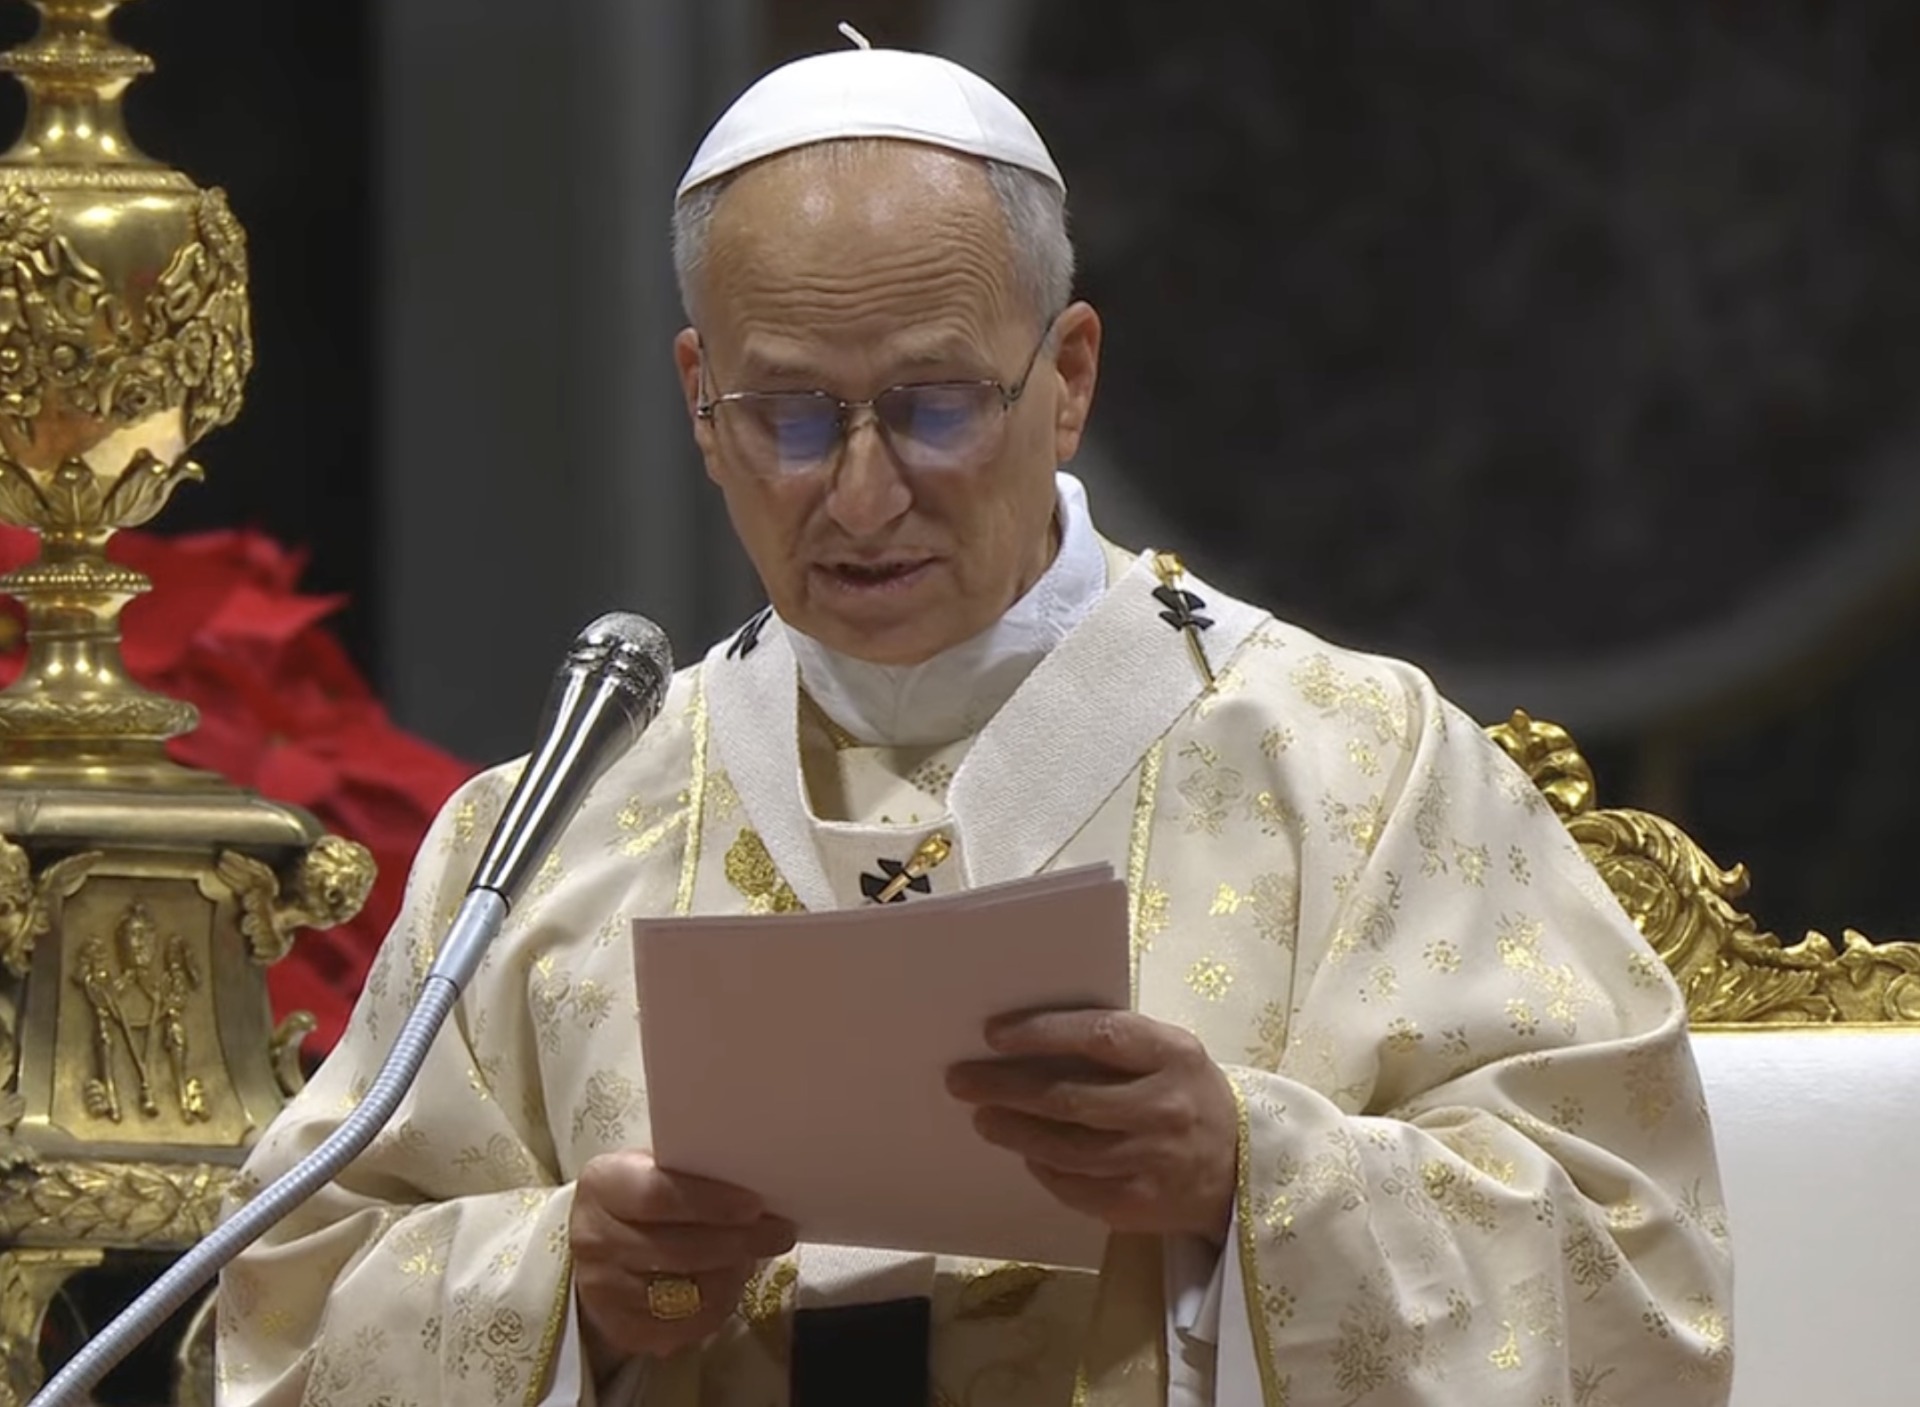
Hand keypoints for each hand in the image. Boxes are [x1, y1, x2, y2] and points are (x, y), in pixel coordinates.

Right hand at [569, 1150, 796, 1368]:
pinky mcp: (622, 1329)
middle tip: (778, 1234)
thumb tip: (756, 1181)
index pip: (660, 1197)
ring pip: (687, 1293)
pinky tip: (730, 1284)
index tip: (756, 1205)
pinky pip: (685, 1327)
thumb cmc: (640, 1195)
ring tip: (752, 1256)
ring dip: (732, 1276)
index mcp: (603, 1186)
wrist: (598, 1243)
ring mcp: (604, 1291)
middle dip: (739, 1243)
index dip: (712, 1203)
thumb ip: (693, 1171)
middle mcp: (595, 1240)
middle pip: (680, 1250)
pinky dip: (718, 1307)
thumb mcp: (654, 1166)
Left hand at [946, 1009, 1237, 1241]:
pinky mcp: (1142, 1204)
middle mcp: (1166, 1107)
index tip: (994, 1034)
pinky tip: (1026, 1154)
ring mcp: (1154, 1160)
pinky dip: (1044, 1169)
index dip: (1044, 1034)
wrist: (1243, 1168)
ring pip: (1067, 1148)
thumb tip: (1027, 1035)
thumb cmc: (1186, 1094)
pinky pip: (1076, 1187)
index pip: (1100, 1036)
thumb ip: (1116, 1044)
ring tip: (983, 1118)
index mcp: (1174, 1054)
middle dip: (1006, 1088)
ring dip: (1015, 1132)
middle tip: (962, 1080)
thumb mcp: (1169, 1054)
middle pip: (1071, 1098)